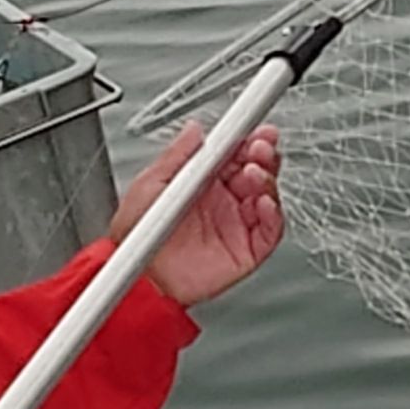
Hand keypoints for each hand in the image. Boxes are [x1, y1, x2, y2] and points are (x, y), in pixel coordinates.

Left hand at [109, 123, 283, 307]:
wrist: (139, 277)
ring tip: (255, 173)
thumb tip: (194, 130)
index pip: (234, 155)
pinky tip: (265, 203)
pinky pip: (270, 231)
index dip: (248, 141)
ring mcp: (236, 225)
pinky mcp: (246, 251)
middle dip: (263, 155)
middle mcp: (223, 202)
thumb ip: (176, 156)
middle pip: (256, 171)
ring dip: (267, 180)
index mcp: (203, 183)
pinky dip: (274, 215)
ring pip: (266, 196)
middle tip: (260, 147)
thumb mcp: (150, 185)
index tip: (254, 130)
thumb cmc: (135, 237)